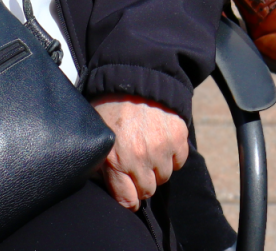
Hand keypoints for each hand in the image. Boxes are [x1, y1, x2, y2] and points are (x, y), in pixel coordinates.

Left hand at [92, 96, 188, 210]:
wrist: (136, 75)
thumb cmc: (111, 104)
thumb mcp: (96, 134)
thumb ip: (99, 162)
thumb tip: (102, 183)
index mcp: (114, 159)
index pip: (127, 200)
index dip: (127, 199)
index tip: (128, 193)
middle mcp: (139, 158)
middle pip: (147, 190)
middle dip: (142, 182)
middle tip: (137, 165)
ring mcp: (160, 148)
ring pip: (164, 177)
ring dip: (157, 168)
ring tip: (149, 149)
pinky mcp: (178, 137)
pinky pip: (179, 161)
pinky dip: (173, 155)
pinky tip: (162, 142)